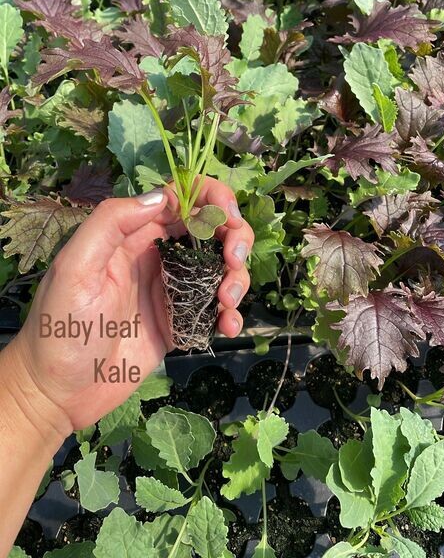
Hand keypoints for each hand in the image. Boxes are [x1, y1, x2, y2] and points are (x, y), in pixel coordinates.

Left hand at [9, 179, 253, 432]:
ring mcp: (170, 291)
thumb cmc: (60, 329)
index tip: (228, 217)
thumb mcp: (75, 267)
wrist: (59, 394)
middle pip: (209, 229)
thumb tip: (162, 196)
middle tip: (233, 260)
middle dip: (233, 236)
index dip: (210, 198)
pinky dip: (231, 314)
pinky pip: (215, 309)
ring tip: (226, 302)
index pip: (178, 199)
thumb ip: (111, 222)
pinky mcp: (180, 324)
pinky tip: (226, 327)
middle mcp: (155, 256)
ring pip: (219, 267)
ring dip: (237, 276)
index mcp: (130, 235)